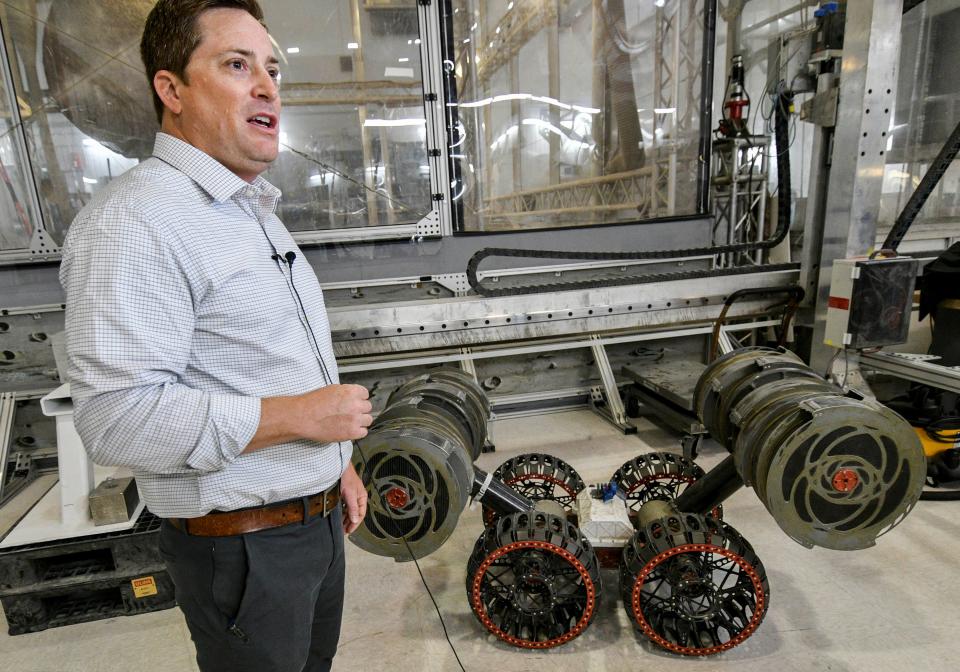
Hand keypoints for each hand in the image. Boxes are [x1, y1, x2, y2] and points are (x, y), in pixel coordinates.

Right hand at [245, 384, 372, 453]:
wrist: (303, 417)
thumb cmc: (313, 403)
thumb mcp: (332, 389)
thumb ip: (346, 393)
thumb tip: (353, 396)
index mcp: (351, 391)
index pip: (365, 394)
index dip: (359, 398)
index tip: (355, 402)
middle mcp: (355, 404)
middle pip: (368, 407)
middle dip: (360, 410)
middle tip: (350, 413)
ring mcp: (355, 419)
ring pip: (368, 420)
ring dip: (360, 421)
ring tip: (349, 422)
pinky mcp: (352, 432)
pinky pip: (363, 432)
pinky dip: (358, 432)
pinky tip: (348, 429)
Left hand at [340, 461, 366, 533]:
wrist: (338, 467)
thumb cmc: (347, 477)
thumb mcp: (350, 494)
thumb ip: (353, 508)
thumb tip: (355, 520)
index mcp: (362, 497)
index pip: (360, 514)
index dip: (355, 524)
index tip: (349, 530)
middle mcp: (357, 497)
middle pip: (355, 513)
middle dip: (350, 523)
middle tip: (344, 531)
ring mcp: (350, 496)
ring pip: (349, 511)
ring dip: (346, 518)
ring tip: (341, 526)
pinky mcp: (344, 494)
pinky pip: (344, 507)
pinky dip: (342, 513)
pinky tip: (338, 516)